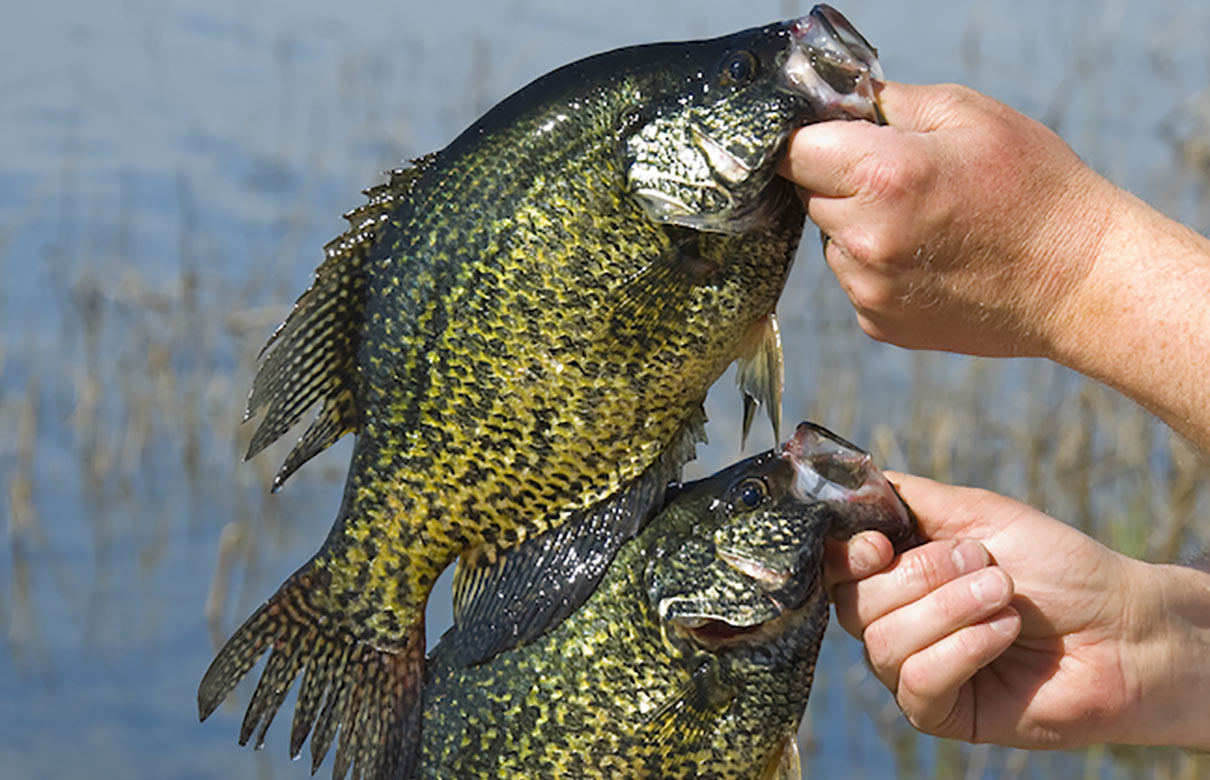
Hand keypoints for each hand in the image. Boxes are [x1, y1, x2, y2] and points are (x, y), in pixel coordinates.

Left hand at [779, 81, 1113, 358]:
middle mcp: (865, 239)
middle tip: (903, 180)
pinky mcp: (878, 323)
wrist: (1080, 281)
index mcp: (882, 177)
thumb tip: (841, 102)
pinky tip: (931, 259)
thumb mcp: (970, 115)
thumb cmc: (1036, 190)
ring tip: (927, 223)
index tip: (836, 138)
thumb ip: (891, 103)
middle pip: (809, 196)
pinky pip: (855, 280)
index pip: (796, 151)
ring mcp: (869, 289)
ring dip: (859, 227)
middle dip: (840, 181)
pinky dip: (879, 267)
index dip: (813, 139)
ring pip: (831, 241)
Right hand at [824, 472, 1209, 748]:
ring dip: (952, 612)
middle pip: (854, 605)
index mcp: (896, 573)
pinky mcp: (940, 712)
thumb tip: (852, 481)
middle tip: (986, 565)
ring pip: (883, 642)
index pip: (833, 570)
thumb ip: (909, 498)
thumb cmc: (1058, 567)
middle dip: (923, 578)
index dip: (845, 559)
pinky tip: (1005, 634)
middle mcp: (894, 620)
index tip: (881, 546)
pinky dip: (964, 650)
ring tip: (1006, 598)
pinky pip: (918, 683)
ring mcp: (912, 668)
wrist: (1122, 626)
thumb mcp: (979, 513)